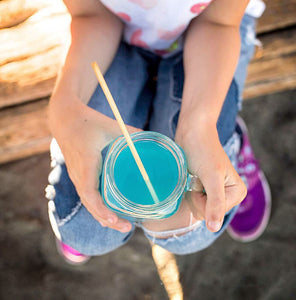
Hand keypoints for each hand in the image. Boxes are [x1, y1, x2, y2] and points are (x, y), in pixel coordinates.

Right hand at [49, 94, 139, 232]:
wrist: (64, 119)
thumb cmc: (87, 122)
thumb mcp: (111, 126)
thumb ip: (133, 133)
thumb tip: (155, 139)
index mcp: (87, 163)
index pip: (89, 193)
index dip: (101, 209)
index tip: (115, 220)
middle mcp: (79, 174)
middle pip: (90, 205)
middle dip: (107, 219)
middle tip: (128, 227)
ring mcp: (77, 176)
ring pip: (87, 203)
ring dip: (102, 217)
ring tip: (122, 226)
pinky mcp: (78, 176)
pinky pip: (86, 196)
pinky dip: (97, 208)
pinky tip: (110, 213)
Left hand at [175, 118, 246, 231]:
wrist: (193, 131)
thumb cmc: (202, 150)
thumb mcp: (211, 177)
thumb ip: (215, 203)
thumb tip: (214, 228)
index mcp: (237, 192)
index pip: (213, 214)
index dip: (201, 200)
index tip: (201, 181)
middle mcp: (229, 193)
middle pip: (206, 213)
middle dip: (196, 197)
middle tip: (197, 177)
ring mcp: (216, 190)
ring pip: (198, 206)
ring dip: (191, 192)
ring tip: (194, 175)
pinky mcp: (205, 186)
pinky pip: (194, 198)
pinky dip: (188, 189)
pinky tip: (191, 176)